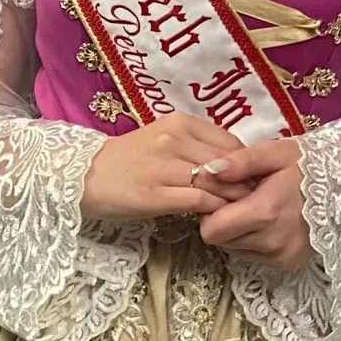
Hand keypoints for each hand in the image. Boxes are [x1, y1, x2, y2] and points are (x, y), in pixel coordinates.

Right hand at [82, 114, 248, 220]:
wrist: (84, 176)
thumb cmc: (127, 160)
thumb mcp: (163, 141)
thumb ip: (196, 147)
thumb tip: (235, 163)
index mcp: (179, 123)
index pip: (229, 141)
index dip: (247, 163)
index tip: (252, 179)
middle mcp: (173, 140)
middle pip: (227, 162)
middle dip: (246, 182)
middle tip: (256, 198)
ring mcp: (164, 167)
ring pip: (216, 181)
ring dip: (234, 198)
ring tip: (242, 210)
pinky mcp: (155, 195)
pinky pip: (199, 200)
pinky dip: (214, 209)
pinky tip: (217, 217)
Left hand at [197, 139, 312, 271]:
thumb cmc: (308, 165)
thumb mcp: (275, 152)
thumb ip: (240, 161)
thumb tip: (208, 171)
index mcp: (265, 213)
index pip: (211, 230)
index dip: (211, 211)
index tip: (225, 194)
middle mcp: (272, 242)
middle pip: (222, 241)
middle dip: (223, 221)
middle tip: (242, 199)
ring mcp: (282, 255)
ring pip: (236, 250)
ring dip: (239, 232)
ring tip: (259, 208)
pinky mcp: (289, 262)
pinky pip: (254, 256)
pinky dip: (255, 240)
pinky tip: (271, 221)